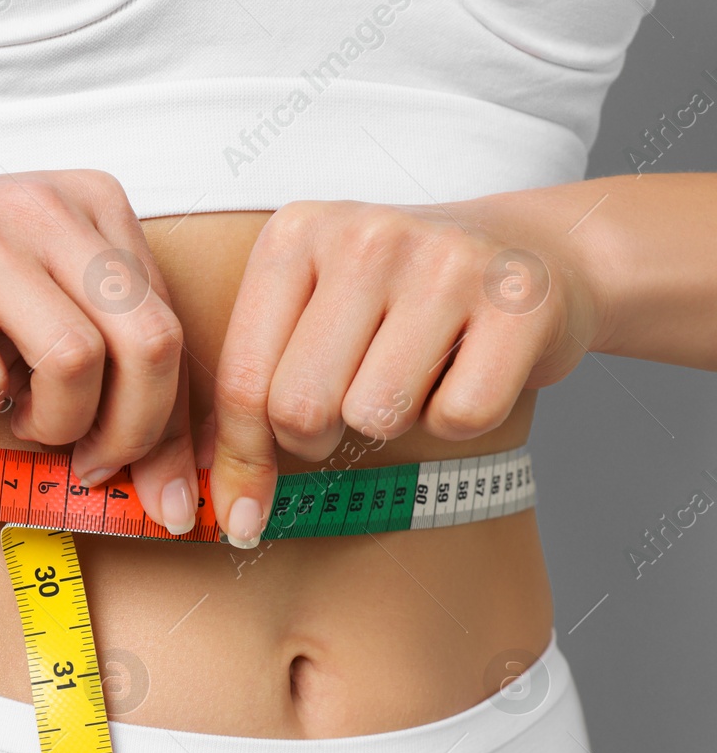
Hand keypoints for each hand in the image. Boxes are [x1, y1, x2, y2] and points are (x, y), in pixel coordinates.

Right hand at [0, 161, 201, 533]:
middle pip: (150, 342)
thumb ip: (99, 349)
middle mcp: (46, 207)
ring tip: (19, 420)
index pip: (173, 324)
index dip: (179, 427)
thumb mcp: (25, 293)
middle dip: (137, 435)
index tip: (173, 498)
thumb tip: (164, 468)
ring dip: (56, 423)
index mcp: (91, 203)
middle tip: (93, 469)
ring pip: (78, 361)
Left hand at [205, 197, 602, 547]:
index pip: (243, 379)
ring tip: (414, 374)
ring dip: (393, 421)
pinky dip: (459, 421)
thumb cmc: (395, 302)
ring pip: (377, 416)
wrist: (530, 250)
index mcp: (295, 234)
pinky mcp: (521, 302)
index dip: (239, 462)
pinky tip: (467, 370)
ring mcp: (448, 261)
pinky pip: (458, 418)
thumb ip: (253, 387)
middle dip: (315, 440)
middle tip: (347, 411)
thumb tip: (222, 500)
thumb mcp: (310, 312)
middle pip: (300, 407)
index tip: (241, 519)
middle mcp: (367, 235)